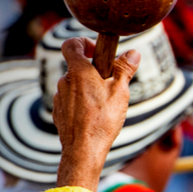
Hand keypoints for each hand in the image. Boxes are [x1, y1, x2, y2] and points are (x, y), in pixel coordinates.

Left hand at [53, 38, 139, 190]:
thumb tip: (133, 52)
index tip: (97, 52)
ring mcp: (60, 96)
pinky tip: (93, 116)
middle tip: (110, 84)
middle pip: (77, 67)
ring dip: (87, 89)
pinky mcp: (58, 111)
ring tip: (104, 104)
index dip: (84, 42)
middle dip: (92, 72)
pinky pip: (70, 100)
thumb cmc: (103, 120)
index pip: (71, 44)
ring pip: (74, 85)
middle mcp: (65, 81)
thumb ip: (124, 69)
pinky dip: (81, 103)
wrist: (84, 149)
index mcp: (79, 71)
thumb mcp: (120, 92)